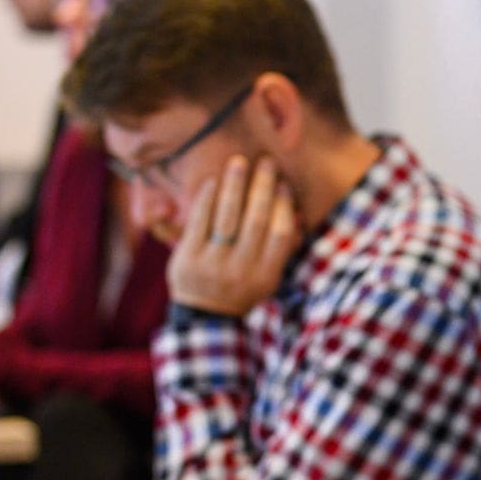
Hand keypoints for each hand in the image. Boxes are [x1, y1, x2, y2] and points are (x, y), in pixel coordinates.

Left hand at [167, 155, 299, 316]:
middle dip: (261, 186)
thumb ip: (279, 249)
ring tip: (239, 161)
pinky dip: (207, 198)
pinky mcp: (188, 258)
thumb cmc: (242, 290)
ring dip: (234, 185)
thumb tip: (292, 210)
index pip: (279, 233)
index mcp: (266, 276)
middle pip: (255, 220)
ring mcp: (213, 264)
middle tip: (265, 162)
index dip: (283, 205)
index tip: (282, 184)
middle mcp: (241, 270)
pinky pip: (199, 221)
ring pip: (227, 217)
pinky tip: (213, 181)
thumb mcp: (267, 279)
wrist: (205, 317)